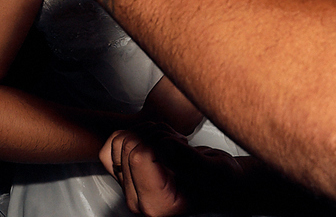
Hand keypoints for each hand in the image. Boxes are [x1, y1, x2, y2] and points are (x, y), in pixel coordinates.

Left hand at [102, 126, 242, 216]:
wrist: (219, 183)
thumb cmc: (220, 180)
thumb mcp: (214, 169)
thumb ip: (188, 159)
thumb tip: (163, 145)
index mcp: (156, 203)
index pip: (138, 156)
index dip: (160, 139)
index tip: (180, 144)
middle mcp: (137, 198)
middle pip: (127, 145)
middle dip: (155, 134)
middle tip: (178, 142)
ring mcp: (129, 186)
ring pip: (119, 140)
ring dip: (146, 132)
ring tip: (169, 141)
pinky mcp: (126, 174)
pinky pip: (115, 142)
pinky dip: (136, 132)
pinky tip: (157, 139)